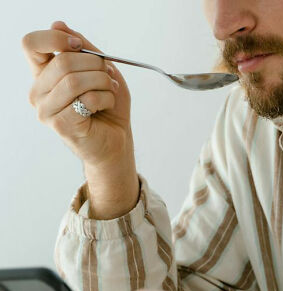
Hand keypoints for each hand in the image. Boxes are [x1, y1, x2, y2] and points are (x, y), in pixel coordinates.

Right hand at [22, 21, 132, 168]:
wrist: (117, 140)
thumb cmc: (108, 106)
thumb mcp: (100, 69)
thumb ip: (82, 48)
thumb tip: (58, 24)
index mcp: (43, 74)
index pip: (31, 44)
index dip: (56, 38)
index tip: (79, 45)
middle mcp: (38, 91)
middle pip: (62, 61)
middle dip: (96, 65)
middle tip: (108, 76)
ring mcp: (46, 110)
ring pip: (74, 81)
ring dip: (102, 82)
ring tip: (110, 90)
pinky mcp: (61, 124)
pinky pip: (86, 99)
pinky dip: (105, 98)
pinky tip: (106, 105)